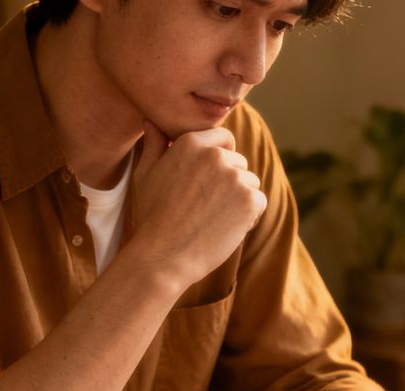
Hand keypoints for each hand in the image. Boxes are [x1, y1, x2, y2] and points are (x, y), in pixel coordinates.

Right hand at [127, 121, 267, 293]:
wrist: (163, 255)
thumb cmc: (151, 217)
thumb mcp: (146, 175)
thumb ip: (155, 145)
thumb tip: (152, 121)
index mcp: (191, 143)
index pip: (224, 137)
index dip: (221, 156)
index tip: (210, 178)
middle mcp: (216, 155)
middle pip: (238, 162)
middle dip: (229, 181)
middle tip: (205, 207)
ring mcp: (235, 177)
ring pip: (250, 182)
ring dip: (239, 199)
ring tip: (212, 219)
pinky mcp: (250, 200)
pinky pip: (259, 202)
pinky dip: (248, 216)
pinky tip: (224, 228)